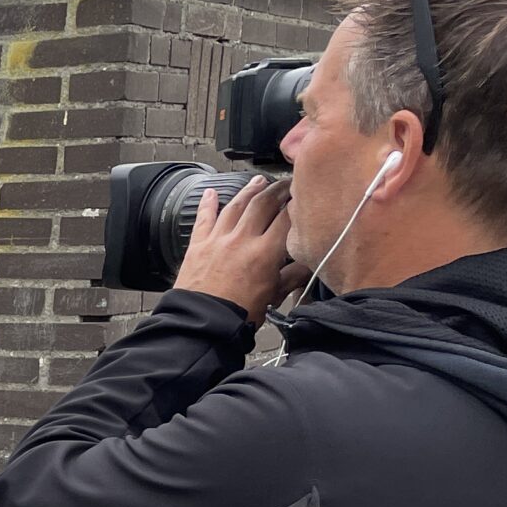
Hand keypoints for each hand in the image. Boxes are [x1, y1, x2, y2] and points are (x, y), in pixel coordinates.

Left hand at [171, 176, 298, 325]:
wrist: (202, 324)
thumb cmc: (239, 314)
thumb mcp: (274, 296)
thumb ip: (293, 275)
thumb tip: (309, 263)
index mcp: (265, 251)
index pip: (287, 217)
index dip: (298, 202)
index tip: (305, 194)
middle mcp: (242, 238)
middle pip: (263, 203)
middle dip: (277, 189)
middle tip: (287, 182)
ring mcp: (218, 239)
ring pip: (236, 205)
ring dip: (249, 191)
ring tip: (259, 181)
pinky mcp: (197, 245)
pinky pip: (204, 218)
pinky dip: (207, 204)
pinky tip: (210, 192)